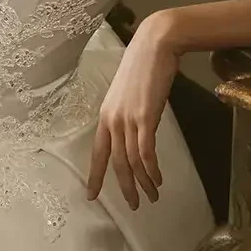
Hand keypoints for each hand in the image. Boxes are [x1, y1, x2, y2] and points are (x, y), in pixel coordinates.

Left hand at [86, 16, 180, 209]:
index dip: (95, 176)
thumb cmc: (144, 65)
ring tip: (152, 196)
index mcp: (106, 115)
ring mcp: (128, 119)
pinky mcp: (146, 117)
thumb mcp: (129, 94)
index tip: (92, 196)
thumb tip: (136, 129)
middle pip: (115, 162)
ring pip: (132, 161)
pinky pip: (146, 152)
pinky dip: (152, 169)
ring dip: (143, 182)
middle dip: (124, 187)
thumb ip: (128, 113)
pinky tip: (158, 180)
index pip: (97, 152)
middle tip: (133, 205)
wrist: (155, 45)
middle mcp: (112, 120)